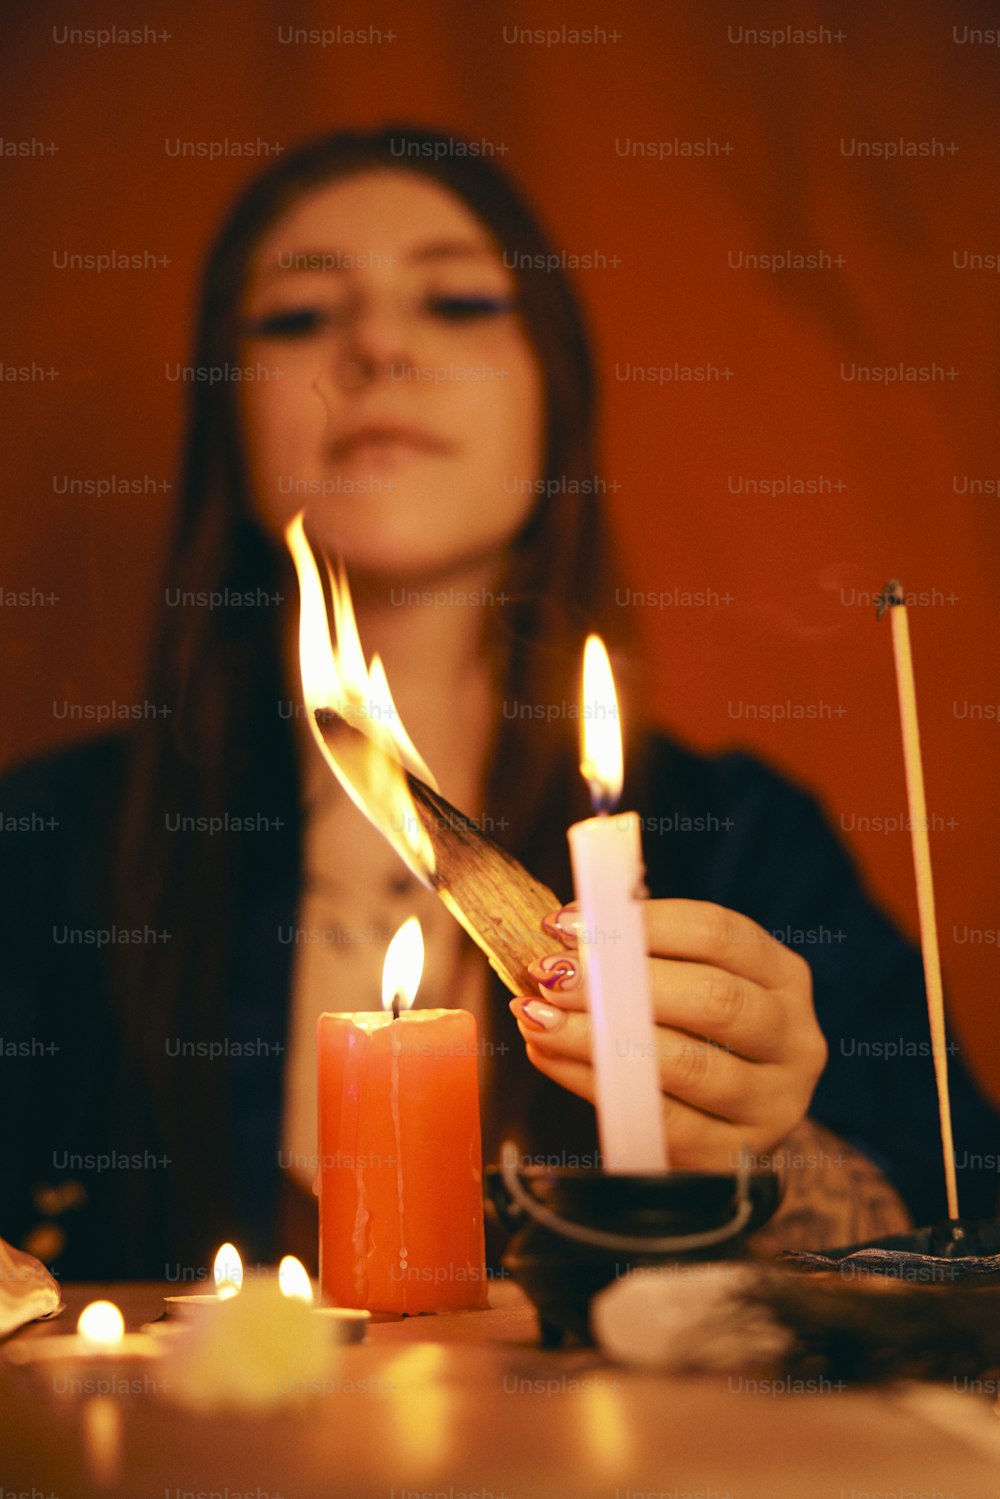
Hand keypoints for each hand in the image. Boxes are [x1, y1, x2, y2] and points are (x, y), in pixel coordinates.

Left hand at [510, 898, 827, 1172]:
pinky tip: (550, 1057)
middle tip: (549, 972)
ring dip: (597, 1036)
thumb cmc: (695, 1038)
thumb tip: (565, 931)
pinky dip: (594, 1084)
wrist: (725, 1128)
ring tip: (536, 1016)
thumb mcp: (689, 985)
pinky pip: (660, 1121)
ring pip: (686, 1064)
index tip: (568, 921)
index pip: (720, 934)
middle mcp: (794, 1040)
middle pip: (713, 999)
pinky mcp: (734, 1158)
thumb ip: (641, 956)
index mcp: (784, 978)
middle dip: (620, 981)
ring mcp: (773, 1104)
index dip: (643, 922)